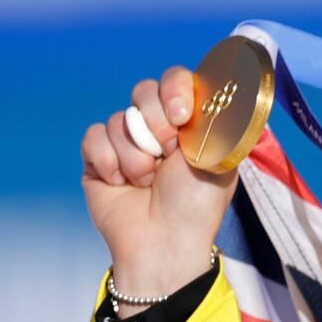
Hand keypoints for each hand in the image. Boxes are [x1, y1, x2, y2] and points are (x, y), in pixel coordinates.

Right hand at [81, 66, 238, 313]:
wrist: (164, 242)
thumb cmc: (198, 204)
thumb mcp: (220, 156)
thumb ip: (219, 118)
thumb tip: (228, 81)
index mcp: (190, 122)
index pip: (177, 79)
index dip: (176, 90)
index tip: (182, 116)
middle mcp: (159, 127)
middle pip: (143, 91)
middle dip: (156, 123)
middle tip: (167, 154)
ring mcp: (128, 142)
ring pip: (119, 118)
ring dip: (136, 154)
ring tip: (148, 181)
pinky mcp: (99, 159)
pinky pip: (94, 136)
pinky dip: (108, 160)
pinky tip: (122, 182)